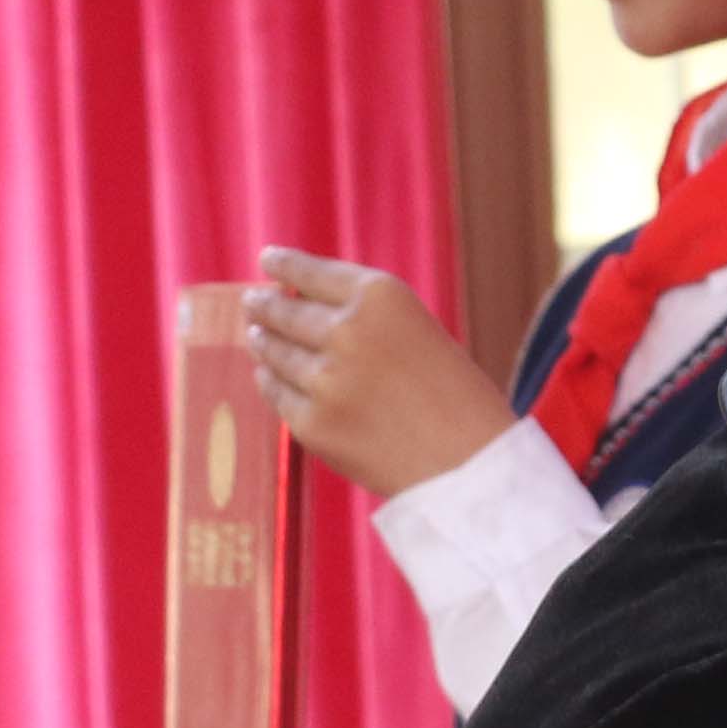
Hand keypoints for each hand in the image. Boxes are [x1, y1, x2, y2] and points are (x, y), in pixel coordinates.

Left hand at [247, 248, 516, 498]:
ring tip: (257, 336)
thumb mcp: (422, 333)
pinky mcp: (313, 424)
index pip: (310, 272)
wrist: (473, 467)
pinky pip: (277, 394)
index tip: (267, 259)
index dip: (284, 264)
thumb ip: (368, 318)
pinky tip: (269, 376)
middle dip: (263, 305)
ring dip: (262, 342)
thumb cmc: (460, 400)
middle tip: (252, 302)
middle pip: (283, 311)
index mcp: (382, 297)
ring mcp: (324, 380)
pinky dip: (271, 382)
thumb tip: (295, 309)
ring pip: (273, 352)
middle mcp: (347, 331)